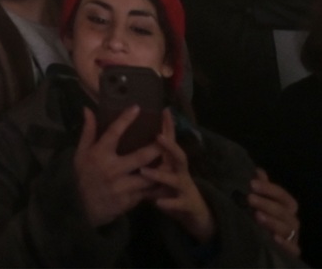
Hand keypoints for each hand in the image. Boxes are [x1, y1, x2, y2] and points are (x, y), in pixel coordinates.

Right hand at [73, 106, 162, 229]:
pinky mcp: (129, 200)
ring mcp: (122, 186)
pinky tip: (166, 178)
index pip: (113, 132)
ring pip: (148, 175)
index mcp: (99, 154)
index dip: (125, 119)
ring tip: (172, 157)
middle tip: (167, 136)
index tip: (138, 108)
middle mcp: (112, 169)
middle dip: (157, 147)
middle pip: (140, 156)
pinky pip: (147, 191)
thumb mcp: (80, 153)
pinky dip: (157, 185)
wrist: (81, 209)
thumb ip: (88, 131)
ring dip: (161, 167)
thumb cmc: (83, 177)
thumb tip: (88, 109)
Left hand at [144, 112, 214, 243]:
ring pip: (175, 179)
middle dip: (169, 145)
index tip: (164, 110)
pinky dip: (168, 203)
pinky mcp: (185, 204)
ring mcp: (184, 187)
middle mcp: (180, 171)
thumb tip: (128, 140)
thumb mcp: (161, 170)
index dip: (168, 126)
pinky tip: (157, 202)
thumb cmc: (170, 188)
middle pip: (178, 155)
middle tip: (157, 136)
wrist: (194, 212)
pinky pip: (176, 204)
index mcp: (172, 161)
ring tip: (144, 171)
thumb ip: (147, 157)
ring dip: (161, 175)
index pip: (170, 140)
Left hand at [246, 169, 299, 251]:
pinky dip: (285, 244)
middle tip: (250, 199)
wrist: (266, 245)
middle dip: (267, 204)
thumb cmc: (263, 219)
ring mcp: (293, 238)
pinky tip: (274, 238)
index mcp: (287, 207)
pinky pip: (292, 249)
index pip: (282, 195)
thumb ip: (261, 188)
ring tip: (257, 216)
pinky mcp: (291, 252)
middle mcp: (292, 221)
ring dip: (273, 222)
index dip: (269, 189)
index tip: (252, 183)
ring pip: (287, 229)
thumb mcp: (261, 202)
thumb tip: (257, 171)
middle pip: (284, 211)